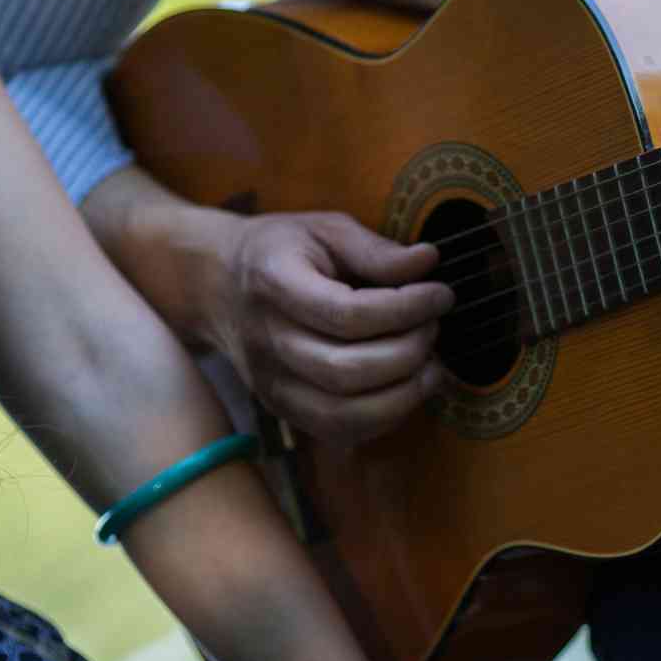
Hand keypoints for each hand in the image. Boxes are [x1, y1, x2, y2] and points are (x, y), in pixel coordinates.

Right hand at [209, 211, 453, 447]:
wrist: (218, 285)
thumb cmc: (283, 252)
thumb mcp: (324, 229)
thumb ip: (375, 249)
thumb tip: (428, 262)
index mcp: (274, 283)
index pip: (345, 313)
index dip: (405, 308)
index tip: (441, 293)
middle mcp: (267, 341)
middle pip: (345, 371)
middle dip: (408, 352)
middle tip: (434, 327)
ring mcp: (271, 384)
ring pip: (343, 414)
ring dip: (403, 395)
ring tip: (431, 364)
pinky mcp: (283, 410)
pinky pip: (340, 432)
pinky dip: (385, 418)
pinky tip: (407, 387)